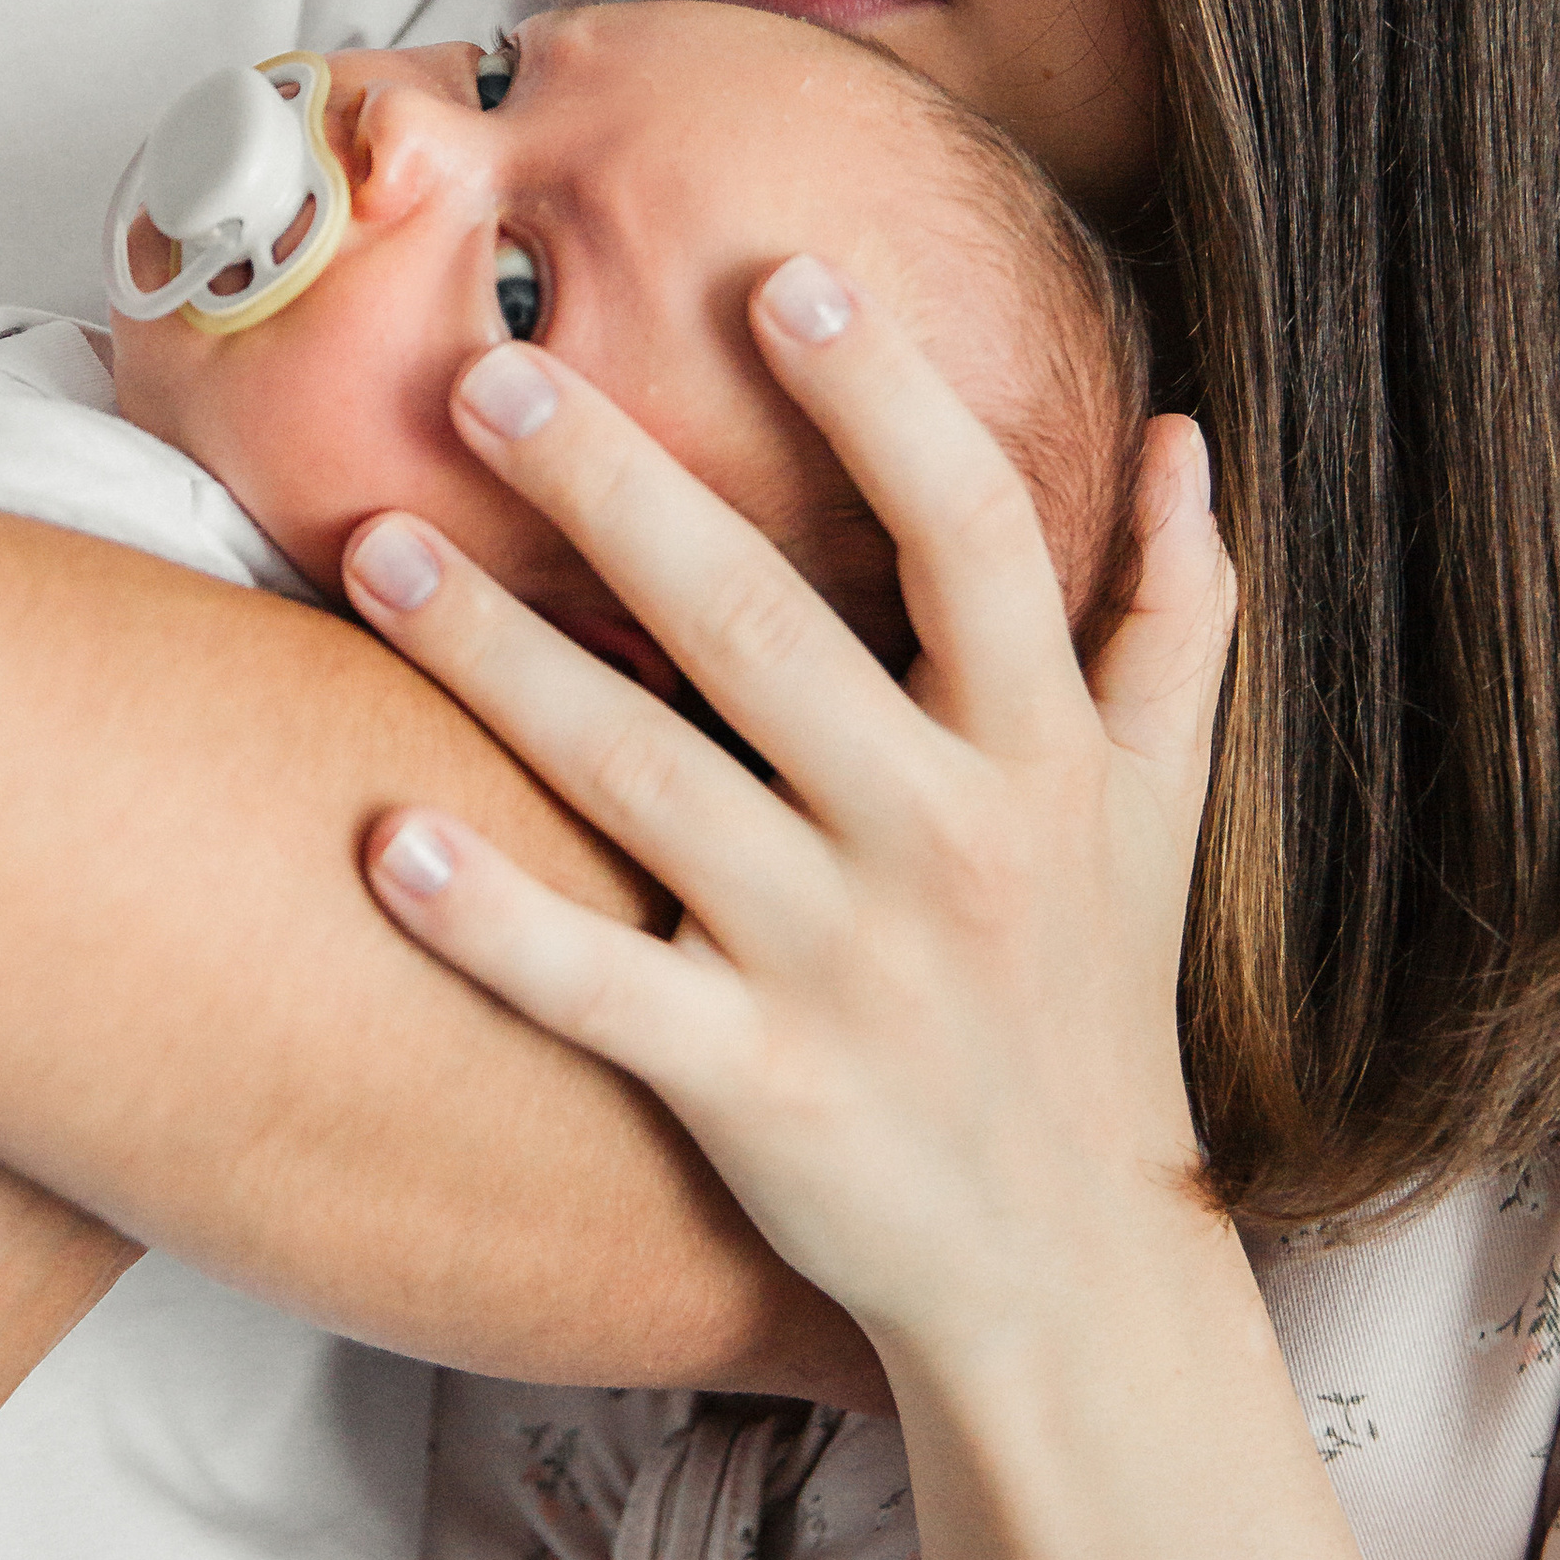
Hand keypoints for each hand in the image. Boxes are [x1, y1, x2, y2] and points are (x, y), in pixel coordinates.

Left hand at [343, 260, 1235, 1376]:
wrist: (1072, 1280)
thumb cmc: (1095, 1004)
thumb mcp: (1161, 808)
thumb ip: (1172, 617)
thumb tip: (1183, 434)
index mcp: (1036, 754)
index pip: (969, 536)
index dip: (882, 404)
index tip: (783, 279)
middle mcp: (943, 843)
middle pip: (761, 629)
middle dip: (617, 492)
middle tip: (486, 373)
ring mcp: (842, 968)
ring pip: (647, 782)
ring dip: (501, 661)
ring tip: (376, 548)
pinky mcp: (755, 1089)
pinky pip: (602, 995)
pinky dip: (495, 926)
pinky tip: (383, 841)